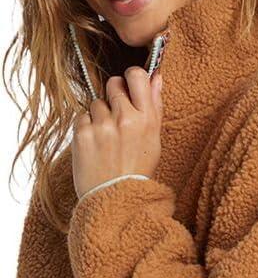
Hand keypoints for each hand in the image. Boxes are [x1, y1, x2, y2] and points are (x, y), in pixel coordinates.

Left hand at [72, 66, 162, 199]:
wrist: (114, 201)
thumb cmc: (136, 171)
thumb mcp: (154, 140)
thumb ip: (154, 105)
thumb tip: (156, 76)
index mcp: (146, 119)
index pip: (136, 76)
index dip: (130, 77)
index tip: (127, 85)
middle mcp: (125, 119)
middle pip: (112, 84)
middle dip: (112, 96)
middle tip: (115, 118)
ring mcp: (102, 126)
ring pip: (95, 103)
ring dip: (98, 116)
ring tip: (105, 139)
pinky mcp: (82, 134)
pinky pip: (81, 117)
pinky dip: (85, 129)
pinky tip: (94, 146)